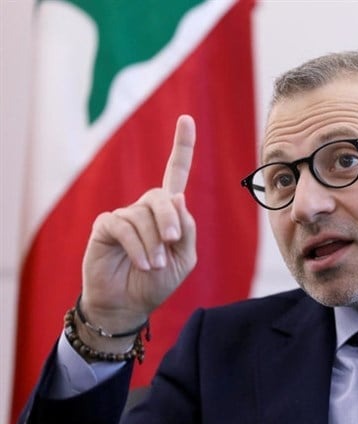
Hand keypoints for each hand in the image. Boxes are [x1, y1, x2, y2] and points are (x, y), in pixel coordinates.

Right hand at [78, 115, 197, 351]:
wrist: (129, 304)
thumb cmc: (158, 282)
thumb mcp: (184, 257)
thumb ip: (186, 228)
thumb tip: (179, 197)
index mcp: (168, 212)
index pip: (176, 174)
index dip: (182, 147)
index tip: (186, 118)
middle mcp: (145, 208)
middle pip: (162, 197)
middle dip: (170, 220)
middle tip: (171, 244)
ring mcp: (124, 215)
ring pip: (143, 215)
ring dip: (153, 243)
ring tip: (154, 266)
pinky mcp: (105, 225)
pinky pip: (124, 227)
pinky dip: (137, 247)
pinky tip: (143, 264)